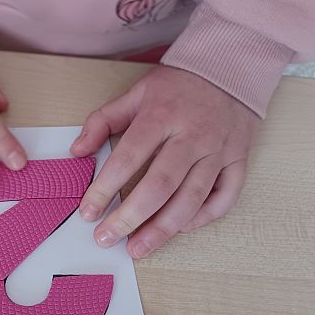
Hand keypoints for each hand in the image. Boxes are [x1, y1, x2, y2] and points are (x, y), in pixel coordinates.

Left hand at [71, 65, 259, 258]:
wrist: (232, 65)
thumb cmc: (179, 84)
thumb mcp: (136, 92)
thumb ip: (103, 121)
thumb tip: (76, 151)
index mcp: (162, 116)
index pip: (129, 158)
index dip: (105, 188)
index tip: (87, 212)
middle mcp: (192, 136)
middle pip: (160, 185)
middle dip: (130, 217)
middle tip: (106, 238)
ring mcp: (219, 150)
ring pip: (192, 199)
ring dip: (163, 229)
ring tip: (137, 248)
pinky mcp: (238, 159)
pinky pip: (225, 197)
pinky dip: (203, 217)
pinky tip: (179, 229)